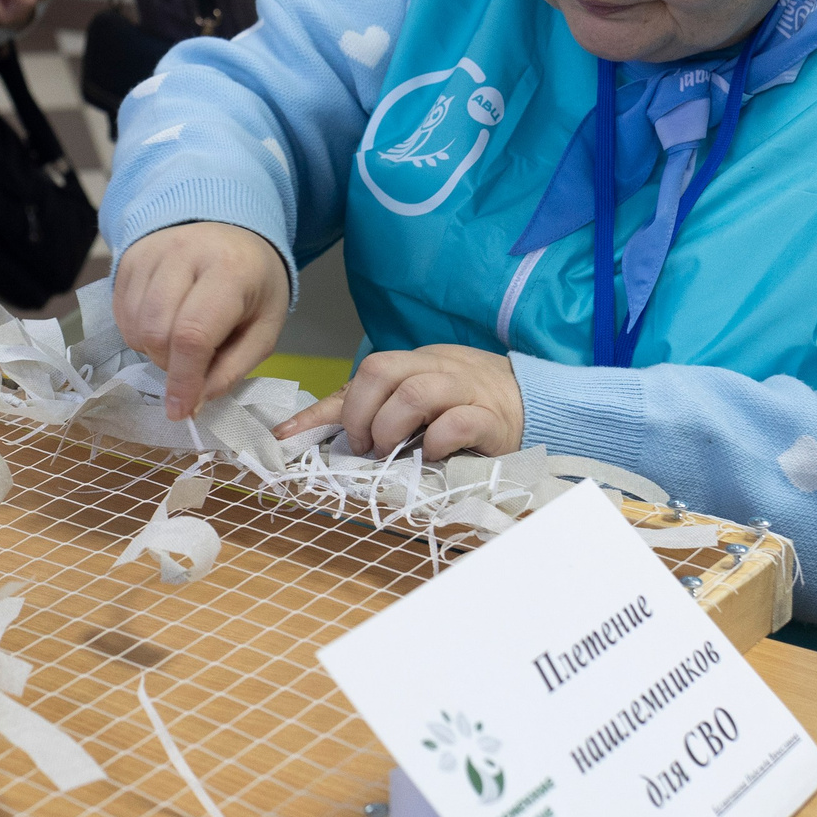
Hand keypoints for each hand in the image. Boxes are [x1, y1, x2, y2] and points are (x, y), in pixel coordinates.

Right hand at [115, 222, 288, 421]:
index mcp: (229, 270)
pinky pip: (121, 313)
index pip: (193, 334)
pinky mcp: (130, 257)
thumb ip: (232, 370)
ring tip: (179, 339)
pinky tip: (163, 322)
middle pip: (156, 332)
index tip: (180, 411)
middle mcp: (185, 253)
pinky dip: (138, 333)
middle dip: (170, 365)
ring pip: (134, 325)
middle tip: (192, 363)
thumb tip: (194, 404)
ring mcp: (152, 252)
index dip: (183, 379)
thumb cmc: (254, 286)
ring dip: (152, 350)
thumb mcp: (263, 330)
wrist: (233, 232)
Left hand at [274, 344, 526, 458]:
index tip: (287, 435)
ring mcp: (464, 390)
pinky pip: (458, 421)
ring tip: (389, 452)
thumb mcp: (413, 396)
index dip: (321, 408)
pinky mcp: (491, 419)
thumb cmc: (462, 402)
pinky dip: (437, 440)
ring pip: (416, 392)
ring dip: (390, 426)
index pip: (362, 374)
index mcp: (414, 363)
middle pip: (381, 370)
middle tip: (363, 445)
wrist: (529, 401)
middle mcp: (436, 369)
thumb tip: (309, 428)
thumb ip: (369, 407)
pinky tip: (431, 453)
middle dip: (360, 413)